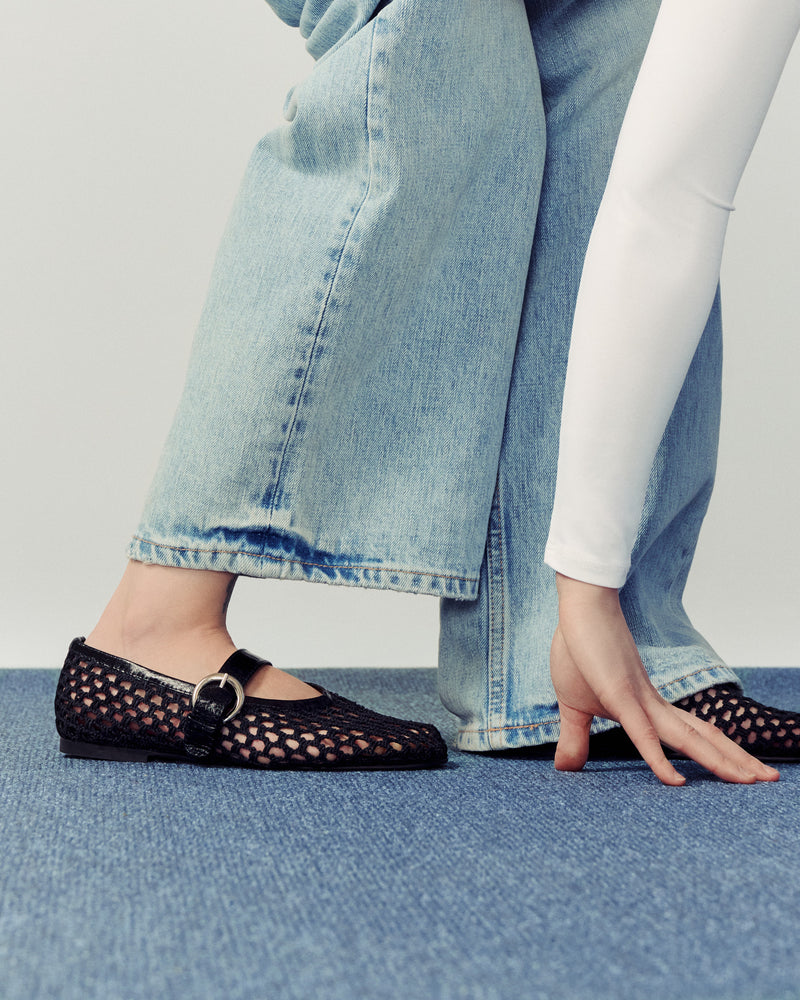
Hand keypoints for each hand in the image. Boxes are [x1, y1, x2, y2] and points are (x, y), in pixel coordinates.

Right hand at [550, 573, 778, 785]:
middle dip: (738, 760)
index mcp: (647, 707)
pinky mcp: (619, 695)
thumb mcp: (573, 706)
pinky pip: (642, 734)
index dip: (720, 752)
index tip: (745, 772)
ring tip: (752, 781)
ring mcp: (638, 700)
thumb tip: (565, 768)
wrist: (581, 607)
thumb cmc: (578, 651)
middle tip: (772, 780)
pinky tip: (675, 782)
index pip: (692, 734)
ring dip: (721, 761)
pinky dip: (659, 760)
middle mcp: (653, 705)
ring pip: (688, 738)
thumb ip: (575, 738)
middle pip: (704, 737)